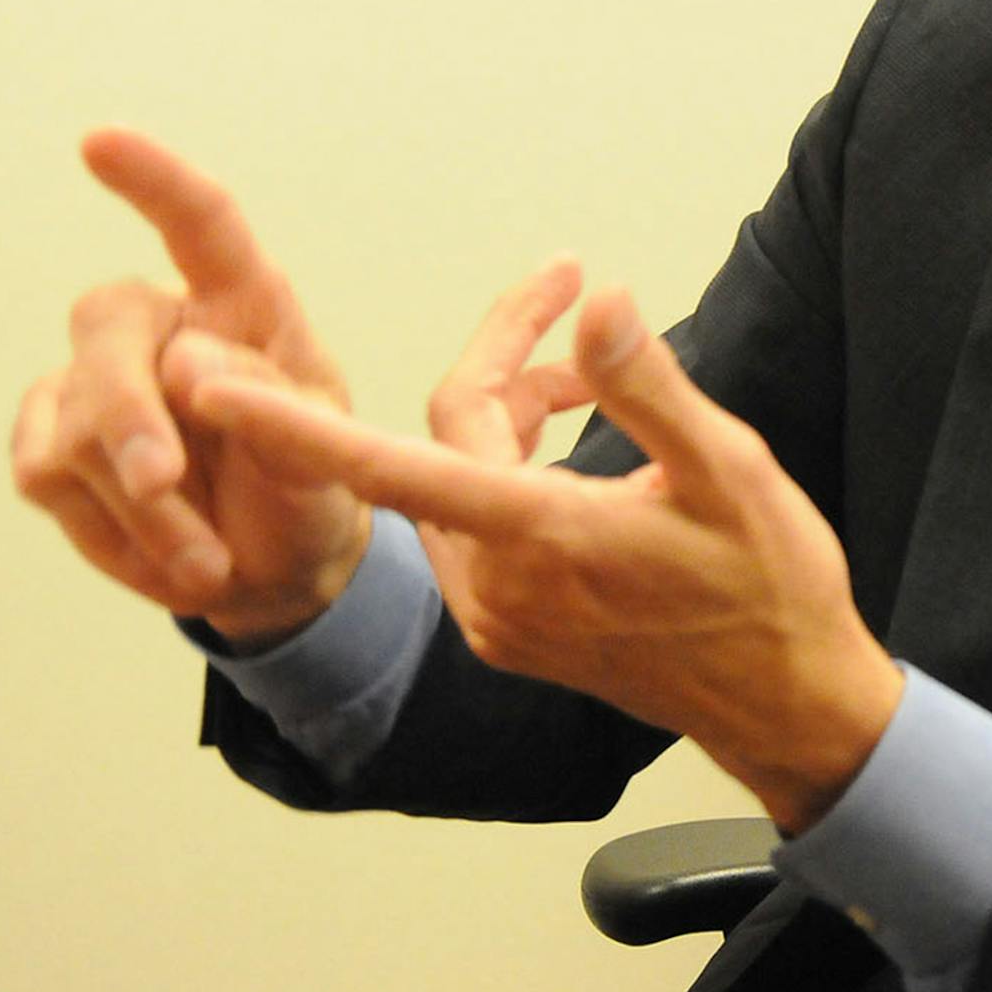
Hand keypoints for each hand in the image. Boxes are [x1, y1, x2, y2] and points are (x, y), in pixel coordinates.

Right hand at [9, 130, 369, 641]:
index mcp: (245, 302)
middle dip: (129, 413)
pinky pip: (48, 479)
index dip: (154, 180)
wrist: (275, 564)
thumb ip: (271, 405)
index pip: (203, 226)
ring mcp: (93, 382)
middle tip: (164, 484)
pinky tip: (166, 561)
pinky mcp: (49, 442)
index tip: (102, 142)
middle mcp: (161, 325)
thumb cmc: (308, 483)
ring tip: (213, 567)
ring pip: (78, 428)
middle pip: (106, 328)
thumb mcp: (327, 451)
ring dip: (144, 512)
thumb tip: (187, 361)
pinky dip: (108, 536)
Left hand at [190, 265, 903, 832]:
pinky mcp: (518, 632)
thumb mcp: (728, 469)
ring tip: (590, 380)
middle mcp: (499, 585)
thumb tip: (597, 304)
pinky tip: (579, 452)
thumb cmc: (771, 583)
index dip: (289, 423)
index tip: (205, 383)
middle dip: (500, 360)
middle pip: (446, 440)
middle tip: (573, 290)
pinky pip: (479, 526)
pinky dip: (509, 471)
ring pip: (459, 482)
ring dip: (504, 418)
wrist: (787, 700)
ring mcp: (503, 616)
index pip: (387, 465)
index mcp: (540, 539)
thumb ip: (648, 386)